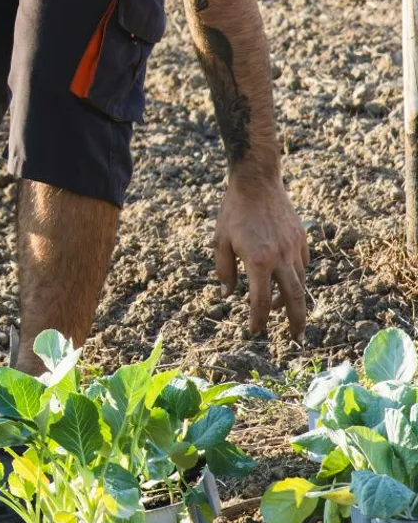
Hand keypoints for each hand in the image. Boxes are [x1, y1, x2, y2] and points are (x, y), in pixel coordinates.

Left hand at [214, 176, 308, 340]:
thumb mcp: (220, 241)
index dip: (257, 319)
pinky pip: (302, 265)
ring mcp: (294, 248)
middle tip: (297, 340)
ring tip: (284, 311)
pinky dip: (295, 277)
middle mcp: (280, 257)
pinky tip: (286, 281)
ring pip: (300, 282)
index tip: (255, 332)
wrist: (257, 181)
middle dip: (296, 322)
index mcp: (258, 261)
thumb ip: (224, 271)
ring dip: (292, 300)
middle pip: (294, 298)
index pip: (259, 300)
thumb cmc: (233, 211)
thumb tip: (227, 295)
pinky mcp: (301, 239)